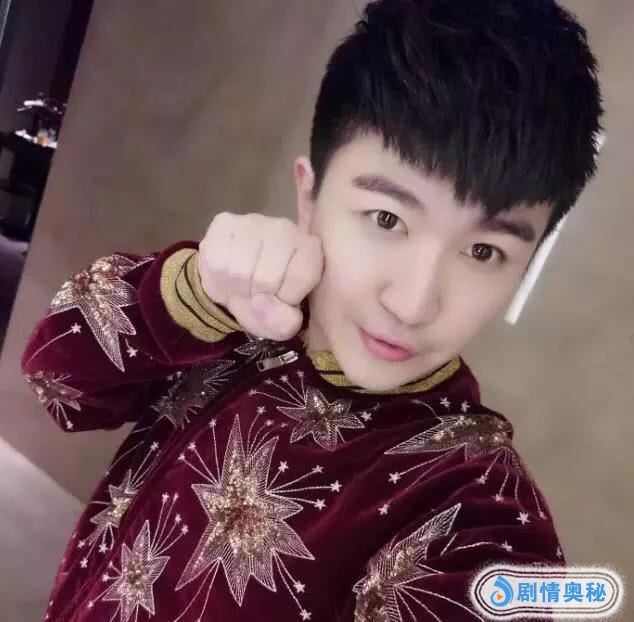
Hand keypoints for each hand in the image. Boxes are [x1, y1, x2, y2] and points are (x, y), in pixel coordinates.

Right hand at [198, 212, 323, 340]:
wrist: (231, 285)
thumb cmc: (265, 302)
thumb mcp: (281, 323)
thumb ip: (283, 323)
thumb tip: (261, 302)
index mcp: (310, 249)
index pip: (300, 278)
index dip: (286, 298)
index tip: (280, 297)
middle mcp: (285, 228)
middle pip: (267, 278)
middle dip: (258, 294)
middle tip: (256, 292)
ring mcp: (254, 222)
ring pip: (241, 270)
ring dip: (237, 287)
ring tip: (241, 284)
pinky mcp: (224, 222)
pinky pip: (219, 262)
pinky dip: (218, 277)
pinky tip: (225, 273)